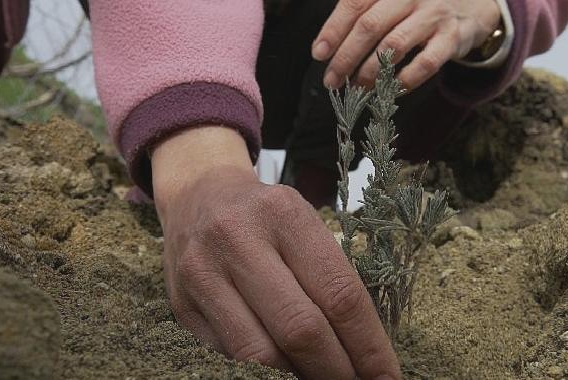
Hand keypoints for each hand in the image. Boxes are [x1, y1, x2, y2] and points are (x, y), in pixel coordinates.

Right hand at [152, 126, 400, 378]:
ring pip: (261, 354)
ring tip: (322, 378)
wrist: (198, 197)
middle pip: (301, 329)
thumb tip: (361, 350)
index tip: (385, 375)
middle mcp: (238, 240)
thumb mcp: (303, 224)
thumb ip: (329, 276)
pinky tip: (286, 370)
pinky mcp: (182, 305)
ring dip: (300, 377)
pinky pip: (231, 356)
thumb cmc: (264, 216)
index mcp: (284, 215)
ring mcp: (203, 274)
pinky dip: (266, 371)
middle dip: (337, 371)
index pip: (338, 293)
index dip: (367, 345)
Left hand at [312, 0, 500, 89]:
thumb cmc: (420, 4)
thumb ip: (364, 12)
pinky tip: (391, 90)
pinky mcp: (452, 38)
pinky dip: (405, 80)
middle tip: (332, 80)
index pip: (355, 4)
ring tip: (358, 87)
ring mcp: (433, 15)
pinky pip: (425, 63)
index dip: (333, 30)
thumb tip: (327, 45)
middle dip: (346, 57)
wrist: (475, 2)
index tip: (318, 54)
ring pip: (393, 46)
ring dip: (370, 72)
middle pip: (369, 26)